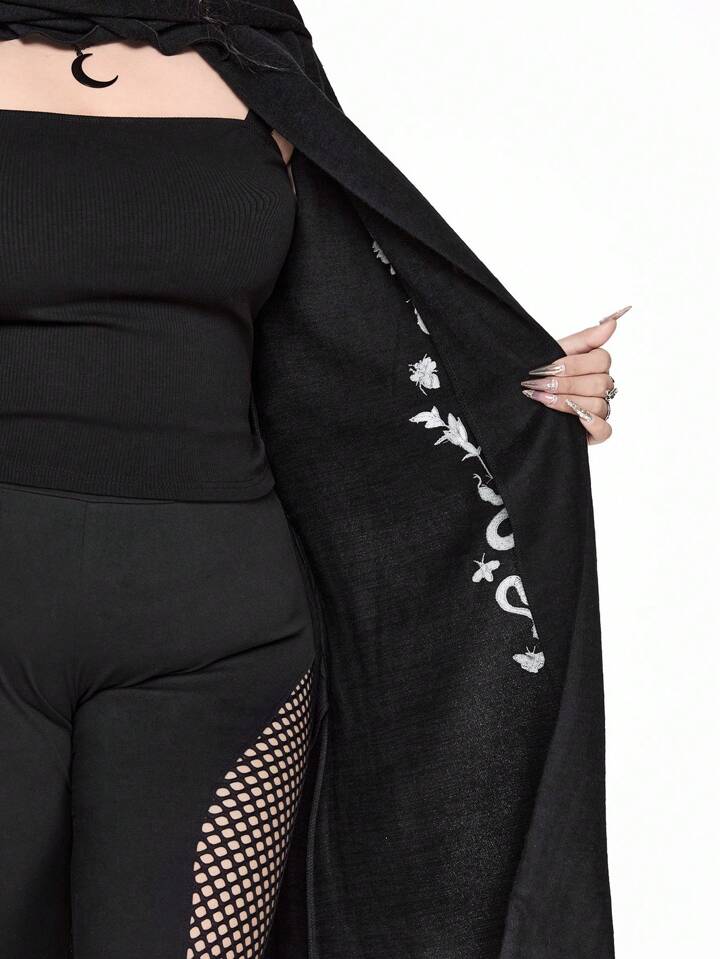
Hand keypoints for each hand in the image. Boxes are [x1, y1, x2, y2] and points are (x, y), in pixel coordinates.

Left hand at [520, 305, 628, 444]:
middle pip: (598, 383)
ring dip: (567, 402)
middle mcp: (602, 387)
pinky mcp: (595, 432)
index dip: (574, 365)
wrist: (518, 400)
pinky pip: (605, 430)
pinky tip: (576, 419)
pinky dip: (592, 424)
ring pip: (598, 404)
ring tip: (543, 399)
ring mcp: (600, 409)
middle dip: (565, 384)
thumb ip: (585, 338)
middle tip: (539, 385)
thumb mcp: (557, 352)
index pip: (601, 360)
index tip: (548, 368)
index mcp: (596, 366)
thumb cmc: (540, 374)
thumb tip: (612, 323)